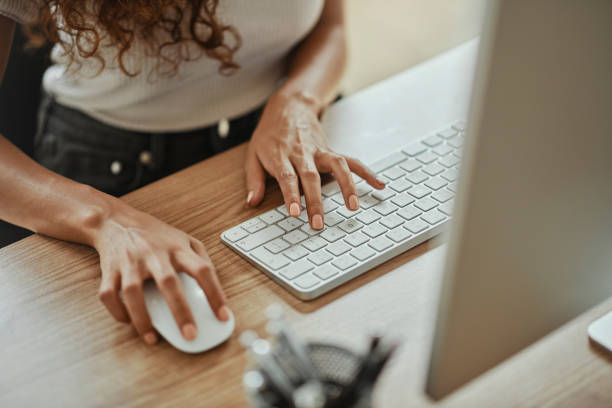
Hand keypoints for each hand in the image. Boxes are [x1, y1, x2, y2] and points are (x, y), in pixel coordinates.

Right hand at [93, 204, 229, 344]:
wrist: (116, 220)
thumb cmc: (155, 235)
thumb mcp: (184, 239)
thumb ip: (201, 258)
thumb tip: (214, 288)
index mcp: (177, 248)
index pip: (202, 270)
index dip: (215, 294)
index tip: (223, 316)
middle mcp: (154, 253)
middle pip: (169, 283)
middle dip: (180, 312)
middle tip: (190, 335)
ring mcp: (130, 261)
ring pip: (133, 292)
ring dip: (143, 319)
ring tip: (153, 338)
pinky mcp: (110, 270)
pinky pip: (109, 295)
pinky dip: (117, 312)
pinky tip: (129, 321)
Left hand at [245, 92, 384, 229]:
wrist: (290, 107)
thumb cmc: (270, 135)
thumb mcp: (253, 154)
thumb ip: (254, 180)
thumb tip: (252, 202)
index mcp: (281, 155)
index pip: (288, 177)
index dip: (292, 195)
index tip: (296, 213)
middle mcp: (302, 153)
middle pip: (311, 177)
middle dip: (316, 201)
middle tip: (319, 223)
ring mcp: (320, 151)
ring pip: (336, 166)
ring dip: (347, 186)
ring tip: (353, 206)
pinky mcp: (331, 151)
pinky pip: (351, 161)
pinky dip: (366, 172)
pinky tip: (379, 184)